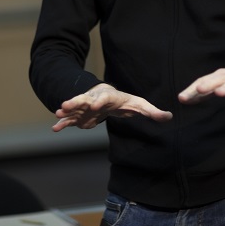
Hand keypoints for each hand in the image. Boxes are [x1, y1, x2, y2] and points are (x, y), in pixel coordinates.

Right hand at [53, 84, 172, 131]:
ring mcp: (85, 108)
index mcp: (110, 97)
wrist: (109, 97)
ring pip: (74, 108)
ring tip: (56, 115)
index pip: (104, 98)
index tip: (94, 106)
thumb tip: (169, 116)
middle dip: (76, 102)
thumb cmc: (126, 102)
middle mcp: (95, 100)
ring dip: (66, 112)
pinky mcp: (80, 116)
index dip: (99, 101)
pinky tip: (55, 128)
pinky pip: (70, 119)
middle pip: (84, 100)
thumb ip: (152, 112)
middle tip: (65, 105)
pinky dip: (63, 123)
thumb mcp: (140, 105)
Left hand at [177, 64, 224, 103]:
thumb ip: (203, 93)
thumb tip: (182, 98)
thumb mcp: (220, 87)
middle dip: (208, 84)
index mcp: (220, 76)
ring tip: (220, 92)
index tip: (182, 98)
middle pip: (218, 79)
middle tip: (198, 90)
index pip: (204, 81)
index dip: (193, 90)